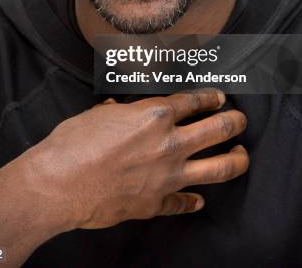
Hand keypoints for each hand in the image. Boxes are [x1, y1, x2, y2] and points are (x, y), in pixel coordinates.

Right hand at [29, 89, 247, 231]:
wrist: (58, 185)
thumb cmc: (72, 143)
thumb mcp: (97, 114)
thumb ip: (118, 112)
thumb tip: (118, 109)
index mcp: (154, 115)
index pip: (194, 101)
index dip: (212, 97)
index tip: (221, 98)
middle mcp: (169, 143)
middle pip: (218, 129)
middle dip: (235, 122)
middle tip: (241, 120)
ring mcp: (167, 176)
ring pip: (218, 168)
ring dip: (236, 160)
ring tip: (242, 155)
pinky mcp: (156, 203)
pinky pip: (184, 203)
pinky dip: (193, 201)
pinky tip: (199, 201)